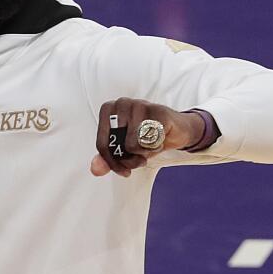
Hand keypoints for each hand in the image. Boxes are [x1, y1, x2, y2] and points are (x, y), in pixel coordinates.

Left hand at [90, 98, 204, 177]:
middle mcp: (121, 103)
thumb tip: (95, 169)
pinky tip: (159, 139)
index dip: (112, 163)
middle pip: (116, 147)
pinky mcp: (158, 111)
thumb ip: (107, 159)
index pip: (102, 145)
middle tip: (139, 157)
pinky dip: (155, 147)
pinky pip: (149, 141)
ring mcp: (139, 105)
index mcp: (108, 110)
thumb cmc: (146, 137)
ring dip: (143, 153)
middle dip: (129, 159)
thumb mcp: (125, 150)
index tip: (123, 170)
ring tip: (150, 145)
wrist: (177, 130)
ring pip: (131, 145)